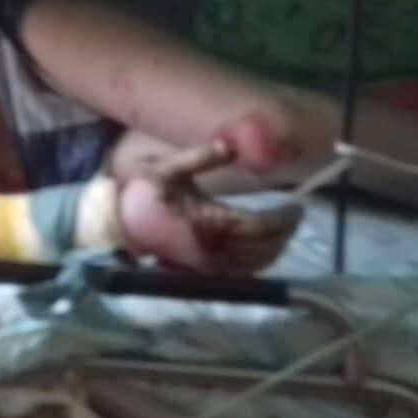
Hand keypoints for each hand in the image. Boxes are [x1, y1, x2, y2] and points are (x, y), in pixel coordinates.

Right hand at [115, 140, 302, 275]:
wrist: (121, 224)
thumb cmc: (144, 192)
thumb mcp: (168, 166)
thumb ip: (200, 156)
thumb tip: (230, 146)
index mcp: (207, 221)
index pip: (257, 225)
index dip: (282, 219)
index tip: (296, 206)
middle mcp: (212, 249)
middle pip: (263, 249)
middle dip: (284, 234)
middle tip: (294, 216)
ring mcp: (209, 264)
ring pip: (256, 264)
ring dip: (276, 249)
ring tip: (284, 230)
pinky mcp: (205, 271)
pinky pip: (243, 272)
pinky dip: (260, 261)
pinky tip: (264, 247)